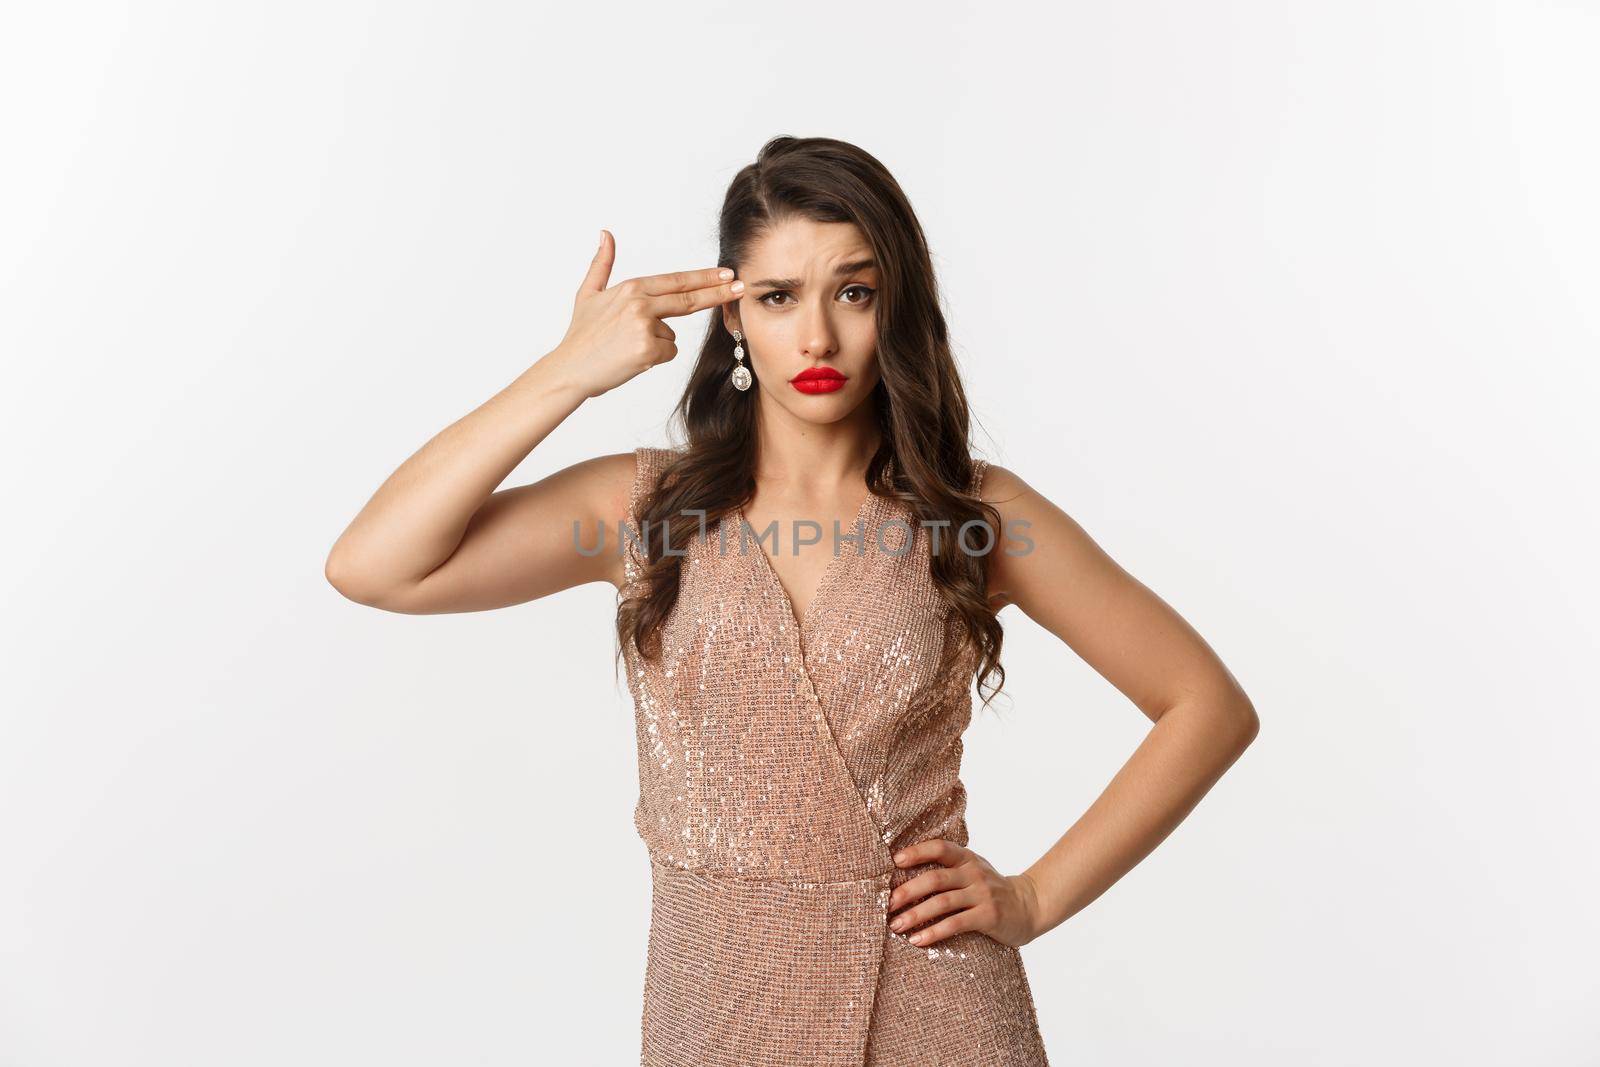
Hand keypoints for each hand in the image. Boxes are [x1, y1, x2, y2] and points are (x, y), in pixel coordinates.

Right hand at [539, 229, 744, 399]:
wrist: (570, 369)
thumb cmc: (581, 335)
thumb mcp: (588, 294)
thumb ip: (602, 264)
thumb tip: (605, 234)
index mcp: (631, 288)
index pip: (676, 281)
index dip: (704, 277)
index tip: (726, 273)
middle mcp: (640, 303)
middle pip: (688, 298)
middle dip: (718, 293)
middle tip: (741, 286)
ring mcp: (645, 326)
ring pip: (672, 333)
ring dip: (657, 342)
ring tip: (628, 346)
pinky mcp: (648, 350)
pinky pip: (668, 352)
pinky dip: (654, 357)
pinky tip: (632, 358)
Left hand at [885, 838, 1042, 948]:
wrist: (1028, 907)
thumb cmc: (990, 891)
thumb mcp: (972, 872)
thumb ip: (948, 870)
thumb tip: (904, 878)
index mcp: (967, 858)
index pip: (939, 847)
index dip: (917, 852)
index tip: (895, 861)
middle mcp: (974, 872)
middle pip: (935, 878)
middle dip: (907, 891)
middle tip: (887, 905)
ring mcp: (982, 894)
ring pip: (942, 902)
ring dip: (915, 915)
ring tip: (896, 926)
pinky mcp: (988, 916)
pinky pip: (955, 923)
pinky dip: (934, 932)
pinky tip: (918, 940)